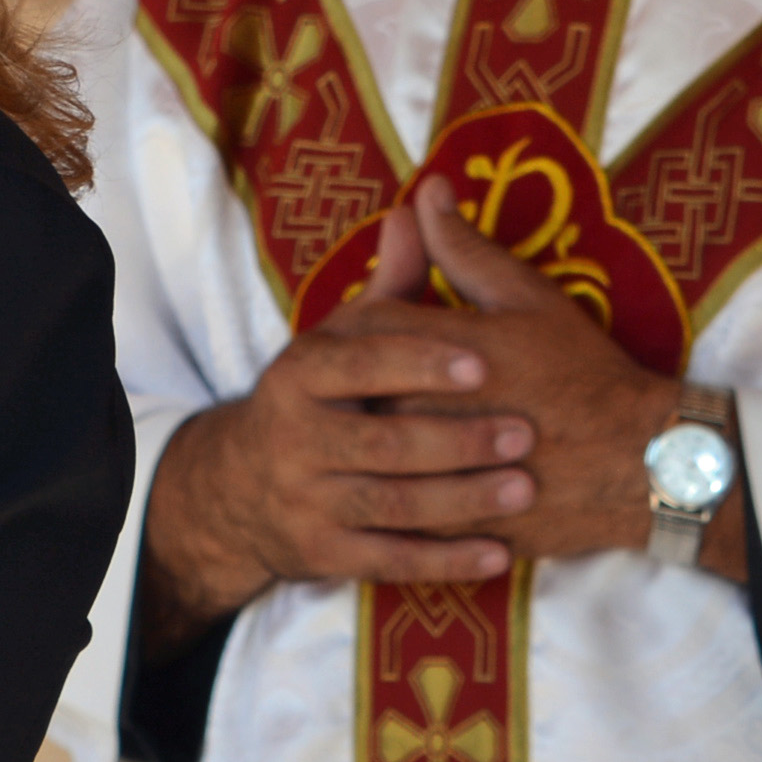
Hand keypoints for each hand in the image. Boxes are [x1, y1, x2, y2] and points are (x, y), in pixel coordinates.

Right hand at [139, 245, 532, 657]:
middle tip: (523, 434)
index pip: (359, 363)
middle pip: (381, 441)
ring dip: (461, 499)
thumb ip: (394, 283)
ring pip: (391, 504)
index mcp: (299, 374)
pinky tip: (498, 552)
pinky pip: (389, 559)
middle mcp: (293, 438)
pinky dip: (444, 560)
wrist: (238, 489)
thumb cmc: (318, 397)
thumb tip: (425, 201)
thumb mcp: (342, 338)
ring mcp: (305, 501)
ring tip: (523, 487)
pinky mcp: (322, 554)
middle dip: (455, 439)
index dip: (420, 362)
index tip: (482, 360)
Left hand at [343, 179, 741, 578]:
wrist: (642, 465)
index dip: (360, 316)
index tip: (375, 317)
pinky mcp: (447, 524)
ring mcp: (433, 475)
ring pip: (369, 453)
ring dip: (371, 435)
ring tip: (391, 422)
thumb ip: (466, 248)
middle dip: (359, 377)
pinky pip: (394, 509)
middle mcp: (427, 413)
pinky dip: (394, 488)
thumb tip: (426, 189)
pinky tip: (406, 475)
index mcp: (442, 351)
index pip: (362, 324)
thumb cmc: (588, 374)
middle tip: (375, 373)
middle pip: (354, 390)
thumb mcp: (530, 298)